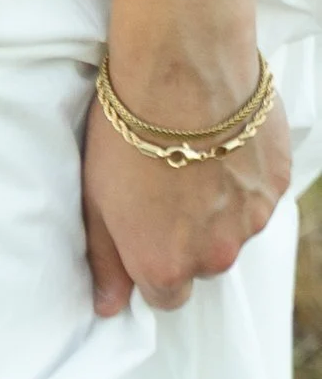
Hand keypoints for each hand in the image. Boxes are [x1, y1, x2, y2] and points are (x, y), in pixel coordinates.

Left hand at [82, 28, 290, 315]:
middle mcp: (215, 253)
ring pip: (236, 229)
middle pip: (205, 264)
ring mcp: (252, 218)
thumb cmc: (129, 137)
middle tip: (172, 192)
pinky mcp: (278, 180)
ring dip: (221, 209)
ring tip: (199, 164)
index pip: (167, 297)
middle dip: (190, 240)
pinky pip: (260, 194)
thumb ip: (108, 262)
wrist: (181, 73)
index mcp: (166, 267)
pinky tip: (223, 147)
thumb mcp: (99, 206)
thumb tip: (109, 306)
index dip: (156, 266)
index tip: (150, 238)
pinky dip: (246, 178)